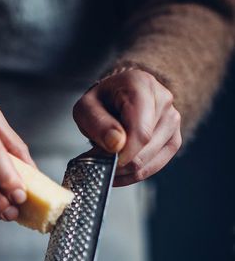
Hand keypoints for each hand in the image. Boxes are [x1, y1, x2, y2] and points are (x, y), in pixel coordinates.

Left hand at [73, 69, 181, 186]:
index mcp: (142, 86)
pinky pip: (155, 166)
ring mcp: (172, 120)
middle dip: (119, 163)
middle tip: (98, 162)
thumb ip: (98, 124)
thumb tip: (117, 144)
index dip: (124, 154)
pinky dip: (134, 175)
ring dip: (125, 170)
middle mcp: (164, 100)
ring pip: (151, 162)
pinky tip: (119, 171)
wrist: (117, 97)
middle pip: (146, 148)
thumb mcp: (86, 108)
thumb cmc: (102, 102)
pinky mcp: (174, 139)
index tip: (107, 162)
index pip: (141, 131)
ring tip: (107, 162)